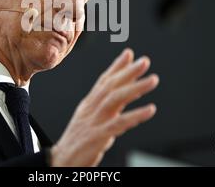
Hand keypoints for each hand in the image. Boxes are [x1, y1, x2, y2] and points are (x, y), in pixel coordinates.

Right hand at [50, 48, 158, 166]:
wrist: (61, 161)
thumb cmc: (78, 142)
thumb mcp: (90, 120)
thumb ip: (106, 106)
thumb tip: (122, 94)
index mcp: (88, 104)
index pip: (103, 81)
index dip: (117, 66)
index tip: (129, 53)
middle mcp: (90, 109)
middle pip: (110, 85)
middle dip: (128, 71)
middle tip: (145, 61)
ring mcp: (94, 121)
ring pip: (115, 99)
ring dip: (135, 87)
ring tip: (153, 80)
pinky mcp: (98, 136)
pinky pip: (119, 123)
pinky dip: (136, 115)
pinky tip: (150, 109)